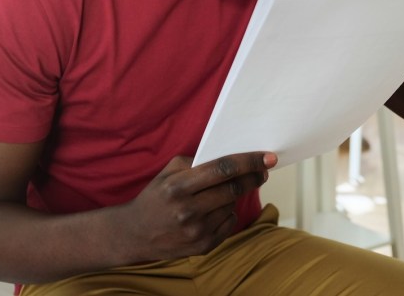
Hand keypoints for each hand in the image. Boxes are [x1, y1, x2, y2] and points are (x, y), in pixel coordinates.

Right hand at [117, 151, 276, 261]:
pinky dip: (227, 213)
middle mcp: (188, 210)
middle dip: (253, 177)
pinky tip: (214, 210)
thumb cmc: (156, 197)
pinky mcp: (202, 247)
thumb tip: (230, 157)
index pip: (223, 169)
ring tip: (223, 192)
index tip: (268, 157)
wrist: (135, 234)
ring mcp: (196, 231)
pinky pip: (229, 223)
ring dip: (234, 195)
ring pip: (232, 205)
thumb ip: (196, 161)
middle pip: (234, 189)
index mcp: (178, 187)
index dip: (249, 162)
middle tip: (263, 170)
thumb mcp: (168, 172)